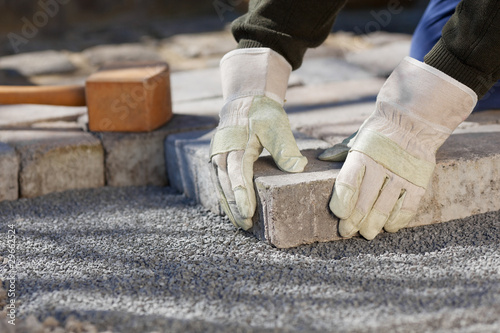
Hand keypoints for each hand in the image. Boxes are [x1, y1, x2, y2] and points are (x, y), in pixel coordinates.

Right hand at [210, 48, 306, 229]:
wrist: (244, 99)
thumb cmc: (262, 112)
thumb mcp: (276, 125)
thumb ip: (285, 147)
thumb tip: (298, 168)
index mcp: (235, 144)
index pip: (237, 174)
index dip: (241, 195)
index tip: (248, 213)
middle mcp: (221, 152)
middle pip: (225, 185)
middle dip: (235, 207)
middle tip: (246, 225)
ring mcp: (217, 156)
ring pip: (221, 186)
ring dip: (229, 205)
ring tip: (240, 224)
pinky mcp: (219, 160)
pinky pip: (221, 182)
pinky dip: (227, 197)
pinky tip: (234, 210)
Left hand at [322, 57, 476, 239]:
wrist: (413, 121)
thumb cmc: (379, 133)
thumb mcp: (357, 138)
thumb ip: (341, 151)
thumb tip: (321, 157)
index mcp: (361, 155)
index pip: (347, 183)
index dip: (342, 203)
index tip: (338, 215)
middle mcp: (380, 166)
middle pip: (365, 201)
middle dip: (354, 221)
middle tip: (347, 231)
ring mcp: (401, 175)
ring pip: (385, 208)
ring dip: (374, 225)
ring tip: (367, 233)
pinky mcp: (418, 181)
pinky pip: (408, 206)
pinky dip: (397, 220)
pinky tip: (389, 226)